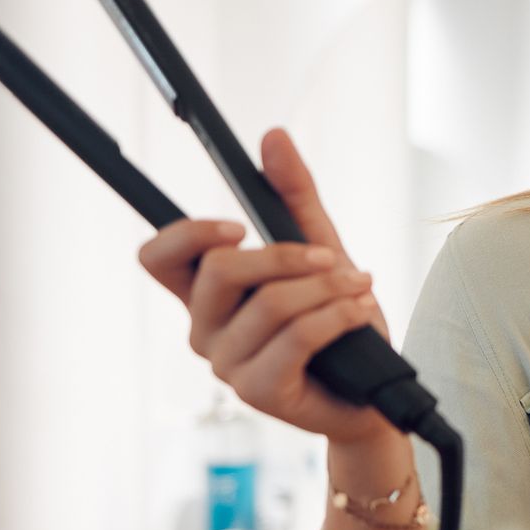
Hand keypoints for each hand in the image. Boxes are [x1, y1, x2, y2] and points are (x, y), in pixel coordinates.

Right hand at [135, 127, 394, 444]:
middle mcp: (204, 329)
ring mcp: (227, 364)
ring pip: (270, 303)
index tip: (235, 226)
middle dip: (285, 256)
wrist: (373, 393)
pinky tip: (358, 312)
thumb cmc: (338, 325)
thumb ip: (293, 196)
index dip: (183, 233)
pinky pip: (297, 336)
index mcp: (205, 294)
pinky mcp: (258, 391)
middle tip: (330, 258)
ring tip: (361, 287)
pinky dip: (337, 315)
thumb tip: (273, 136)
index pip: (157, 257)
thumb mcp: (321, 250)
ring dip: (328, 288)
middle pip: (220, 270)